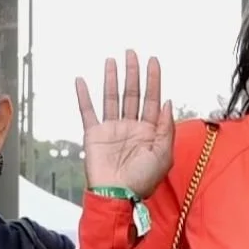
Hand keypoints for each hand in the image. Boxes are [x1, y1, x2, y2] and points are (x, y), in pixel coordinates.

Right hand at [76, 51, 174, 196]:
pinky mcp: (94, 135)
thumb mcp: (164, 154)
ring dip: (112, 79)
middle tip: (132, 53)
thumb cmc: (142, 180)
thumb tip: (167, 102)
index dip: (154, 80)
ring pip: (112, 98)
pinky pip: (87, 112)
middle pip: (133, 94)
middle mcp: (131, 127)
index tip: (153, 61)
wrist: (117, 195)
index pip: (152, 99)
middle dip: (133, 73)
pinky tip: (82, 81)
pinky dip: (83, 96)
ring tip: (112, 60)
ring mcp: (112, 130)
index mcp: (149, 132)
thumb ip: (166, 127)